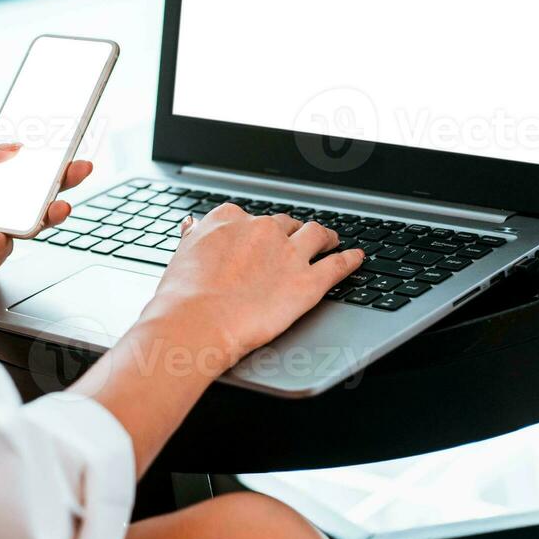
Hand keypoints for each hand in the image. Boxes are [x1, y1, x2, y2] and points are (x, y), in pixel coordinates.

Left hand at [0, 137, 92, 293]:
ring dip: (46, 212)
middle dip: (59, 179)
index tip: (63, 138)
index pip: (13, 156)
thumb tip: (10, 146)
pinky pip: (3, 247)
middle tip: (78, 169)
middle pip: (31, 188)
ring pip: (28, 219)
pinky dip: (2, 239)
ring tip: (55, 206)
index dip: (39, 148)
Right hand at [137, 204, 365, 370]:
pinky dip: (350, 260)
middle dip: (291, 232)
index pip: (249, 217)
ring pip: (316, 235)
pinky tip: (357, 258)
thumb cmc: (181, 297)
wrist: (196, 321)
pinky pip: (337, 265)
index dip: (258, 230)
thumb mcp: (181, 255)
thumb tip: (192, 225)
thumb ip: (194, 237)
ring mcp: (288, 254)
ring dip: (326, 237)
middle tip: (295, 243)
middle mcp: (262, 229)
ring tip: (331, 241)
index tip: (259, 237)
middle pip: (285, 224)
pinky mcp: (308, 281)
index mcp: (229, 220)